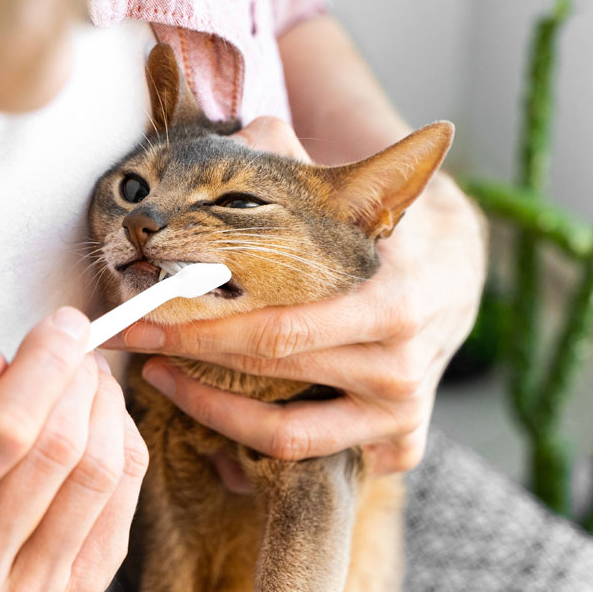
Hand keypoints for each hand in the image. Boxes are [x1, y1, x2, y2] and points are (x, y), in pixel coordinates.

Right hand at [0, 308, 147, 591]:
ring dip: (106, 403)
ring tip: (90, 377)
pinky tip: (104, 417)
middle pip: (56, 451)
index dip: (41, 368)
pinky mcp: (84, 587)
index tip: (63, 324)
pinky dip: (123, 436)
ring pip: (98, 470)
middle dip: (76, 380)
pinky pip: (126, 490)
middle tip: (76, 347)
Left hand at [106, 118, 485, 474]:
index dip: (200, 329)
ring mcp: (400, 411)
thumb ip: (299, 163)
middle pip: (272, 373)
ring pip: (289, 437)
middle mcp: (398, 366)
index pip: (278, 328)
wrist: (458, 274)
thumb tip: (245, 128)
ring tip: (165, 379)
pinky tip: (224, 433)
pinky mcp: (399, 439)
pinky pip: (322, 462)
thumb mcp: (360, 194)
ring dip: (214, 414)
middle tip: (134, 340)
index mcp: (390, 302)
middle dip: (190, 358)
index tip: (140, 318)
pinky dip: (269, 457)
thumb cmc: (393, 233)